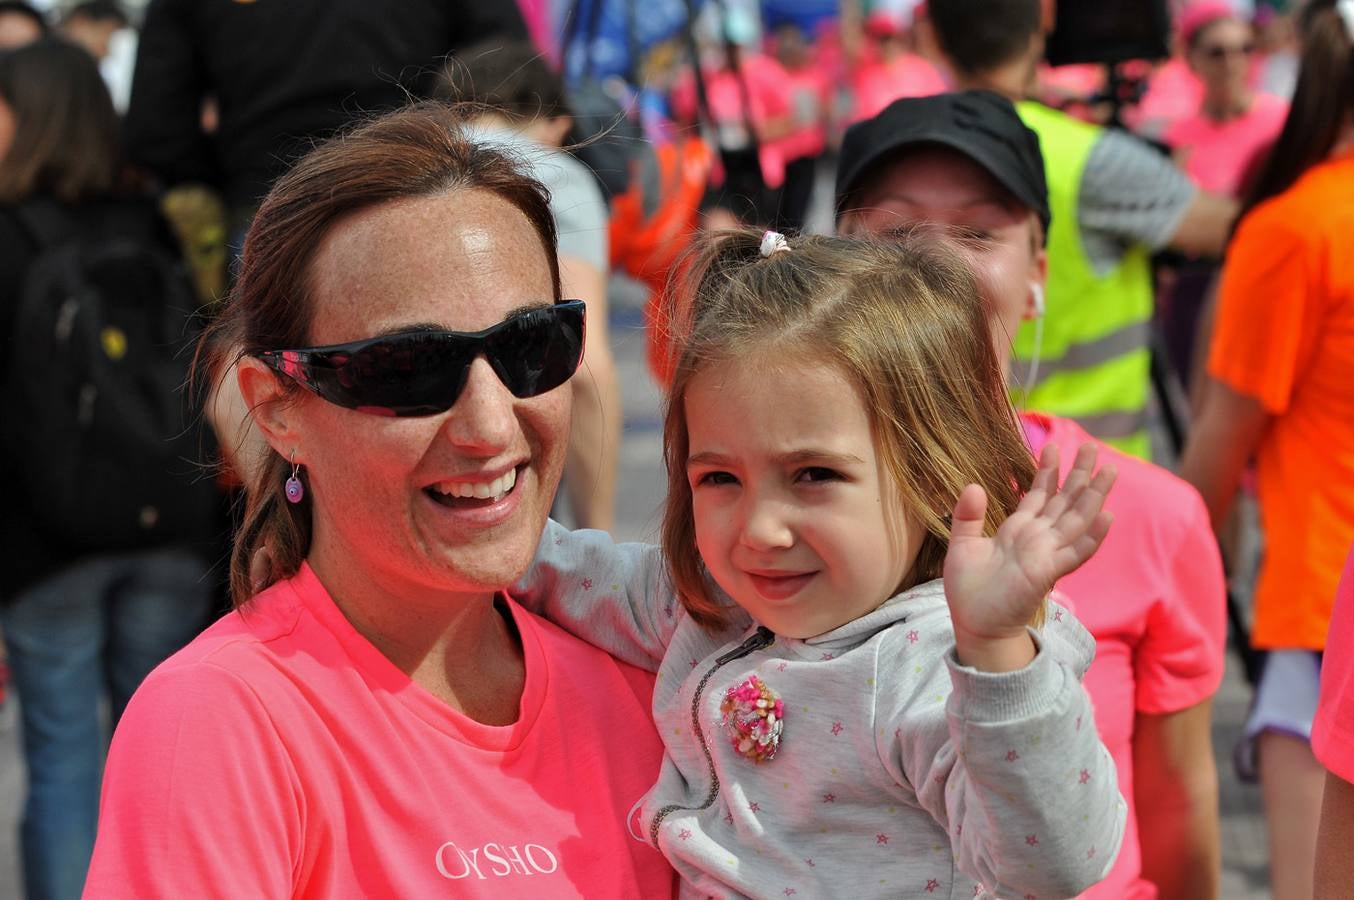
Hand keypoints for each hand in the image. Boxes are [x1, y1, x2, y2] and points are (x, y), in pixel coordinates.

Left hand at [943, 442, 1115, 670]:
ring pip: (1077, 520)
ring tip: (1109, 471)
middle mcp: (1037, 538)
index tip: (1053, 446)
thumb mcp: (962, 545)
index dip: (1047, 470)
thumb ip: (968, 516)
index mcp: (1018, 529)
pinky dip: (1093, 536)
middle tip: (1091, 446)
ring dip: (1094, 496)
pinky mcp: (1048, 572)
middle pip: (1065, 500)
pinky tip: (1106, 516)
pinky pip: (1076, 552)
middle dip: (1078, 474)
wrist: (974, 624)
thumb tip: (973, 485)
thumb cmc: (969, 589)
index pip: (1039, 493)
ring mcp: (1046, 554)